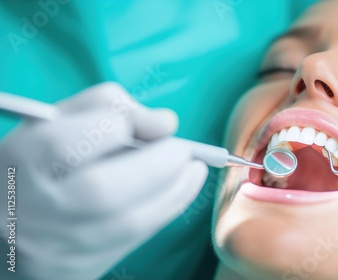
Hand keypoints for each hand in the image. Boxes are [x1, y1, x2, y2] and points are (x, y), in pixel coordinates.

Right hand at [0, 82, 207, 278]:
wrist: (9, 225)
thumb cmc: (40, 163)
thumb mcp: (59, 121)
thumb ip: (108, 107)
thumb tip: (166, 122)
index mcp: (21, 161)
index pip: (73, 140)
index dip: (120, 126)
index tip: (150, 126)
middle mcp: (35, 209)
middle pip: (103, 190)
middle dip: (160, 165)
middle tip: (186, 152)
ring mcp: (56, 247)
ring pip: (128, 222)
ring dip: (176, 191)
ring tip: (194, 169)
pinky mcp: (79, 270)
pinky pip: (134, 241)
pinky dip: (166, 211)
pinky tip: (179, 191)